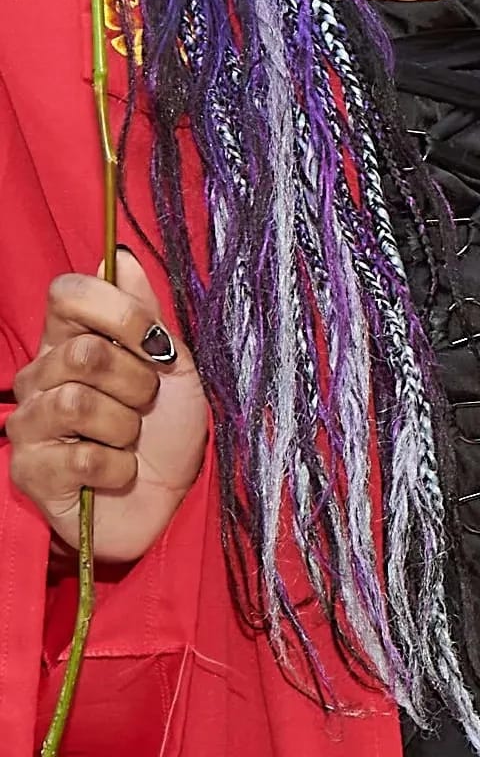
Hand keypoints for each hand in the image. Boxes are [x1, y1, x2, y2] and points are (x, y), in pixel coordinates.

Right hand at [7, 251, 209, 561]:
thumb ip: (145, 312)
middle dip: (137, 382)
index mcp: (69, 339)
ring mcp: (28, 425)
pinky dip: (119, 468)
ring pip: (76, 403)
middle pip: (82, 353)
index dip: (120, 312)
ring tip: (131, 440)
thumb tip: (118, 258)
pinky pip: (81, 458)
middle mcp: (39, 376)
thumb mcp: (174, 364)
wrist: (174, 498)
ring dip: (126, 426)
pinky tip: (119, 473)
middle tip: (146, 404)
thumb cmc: (171, 429)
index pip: (67, 292)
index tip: (158, 343)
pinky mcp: (29, 473)